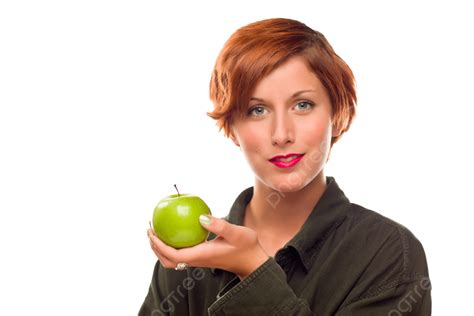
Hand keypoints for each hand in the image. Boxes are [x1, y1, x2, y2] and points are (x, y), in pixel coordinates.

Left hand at [147, 215, 269, 279]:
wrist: (253, 261)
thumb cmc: (246, 246)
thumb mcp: (237, 233)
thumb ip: (220, 225)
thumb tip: (200, 217)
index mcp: (202, 255)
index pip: (173, 255)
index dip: (159, 245)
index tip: (152, 231)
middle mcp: (197, 260)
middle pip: (167, 260)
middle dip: (155, 247)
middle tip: (150, 229)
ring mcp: (198, 260)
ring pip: (173, 259)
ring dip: (161, 247)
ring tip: (158, 230)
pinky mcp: (201, 257)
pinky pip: (181, 253)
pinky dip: (172, 244)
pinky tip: (176, 229)